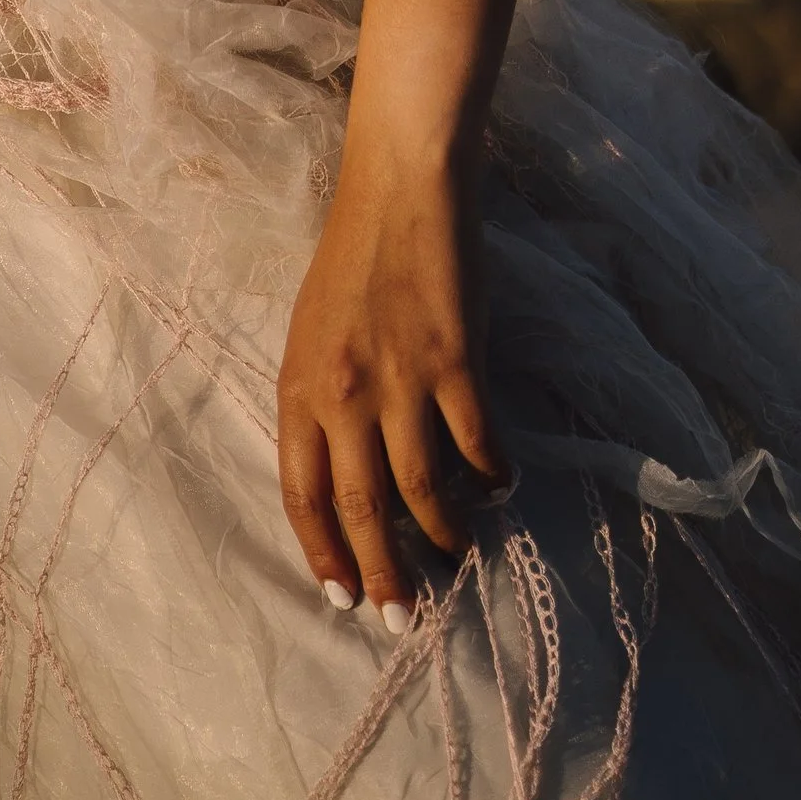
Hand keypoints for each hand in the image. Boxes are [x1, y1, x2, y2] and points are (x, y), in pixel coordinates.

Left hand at [277, 128, 505, 628]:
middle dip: (382, 573)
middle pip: (361, 508)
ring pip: (423, 491)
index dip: (323, 552)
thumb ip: (324, 399)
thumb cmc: (356, 252)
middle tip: (402, 616)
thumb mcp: (315, 330)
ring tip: (459, 554)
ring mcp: (401, 379)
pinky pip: (477, 445)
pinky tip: (500, 487)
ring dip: (444, 535)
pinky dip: (492, 477)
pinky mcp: (456, 362)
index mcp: (300, 384)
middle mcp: (344, 392)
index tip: (341, 596)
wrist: (402, 183)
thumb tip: (351, 473)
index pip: (301, 493)